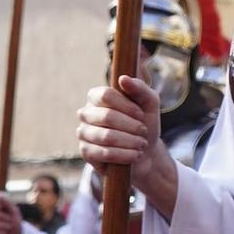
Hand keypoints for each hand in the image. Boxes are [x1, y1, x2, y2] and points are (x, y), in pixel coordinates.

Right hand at [78, 75, 177, 217]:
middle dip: (131, 126)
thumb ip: (140, 88)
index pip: (106, 95)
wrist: (145, 152)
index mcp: (97, 96)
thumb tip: (123, 79)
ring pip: (106, 137)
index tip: (141, 114)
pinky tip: (136, 154)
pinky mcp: (86, 152)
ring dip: (130, 141)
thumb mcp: (149, 103)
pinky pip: (104, 153)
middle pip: (107, 116)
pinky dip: (125, 154)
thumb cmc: (144, 123)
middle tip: (144, 131)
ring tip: (142, 144)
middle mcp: (86, 113)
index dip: (126, 106)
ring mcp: (83, 133)